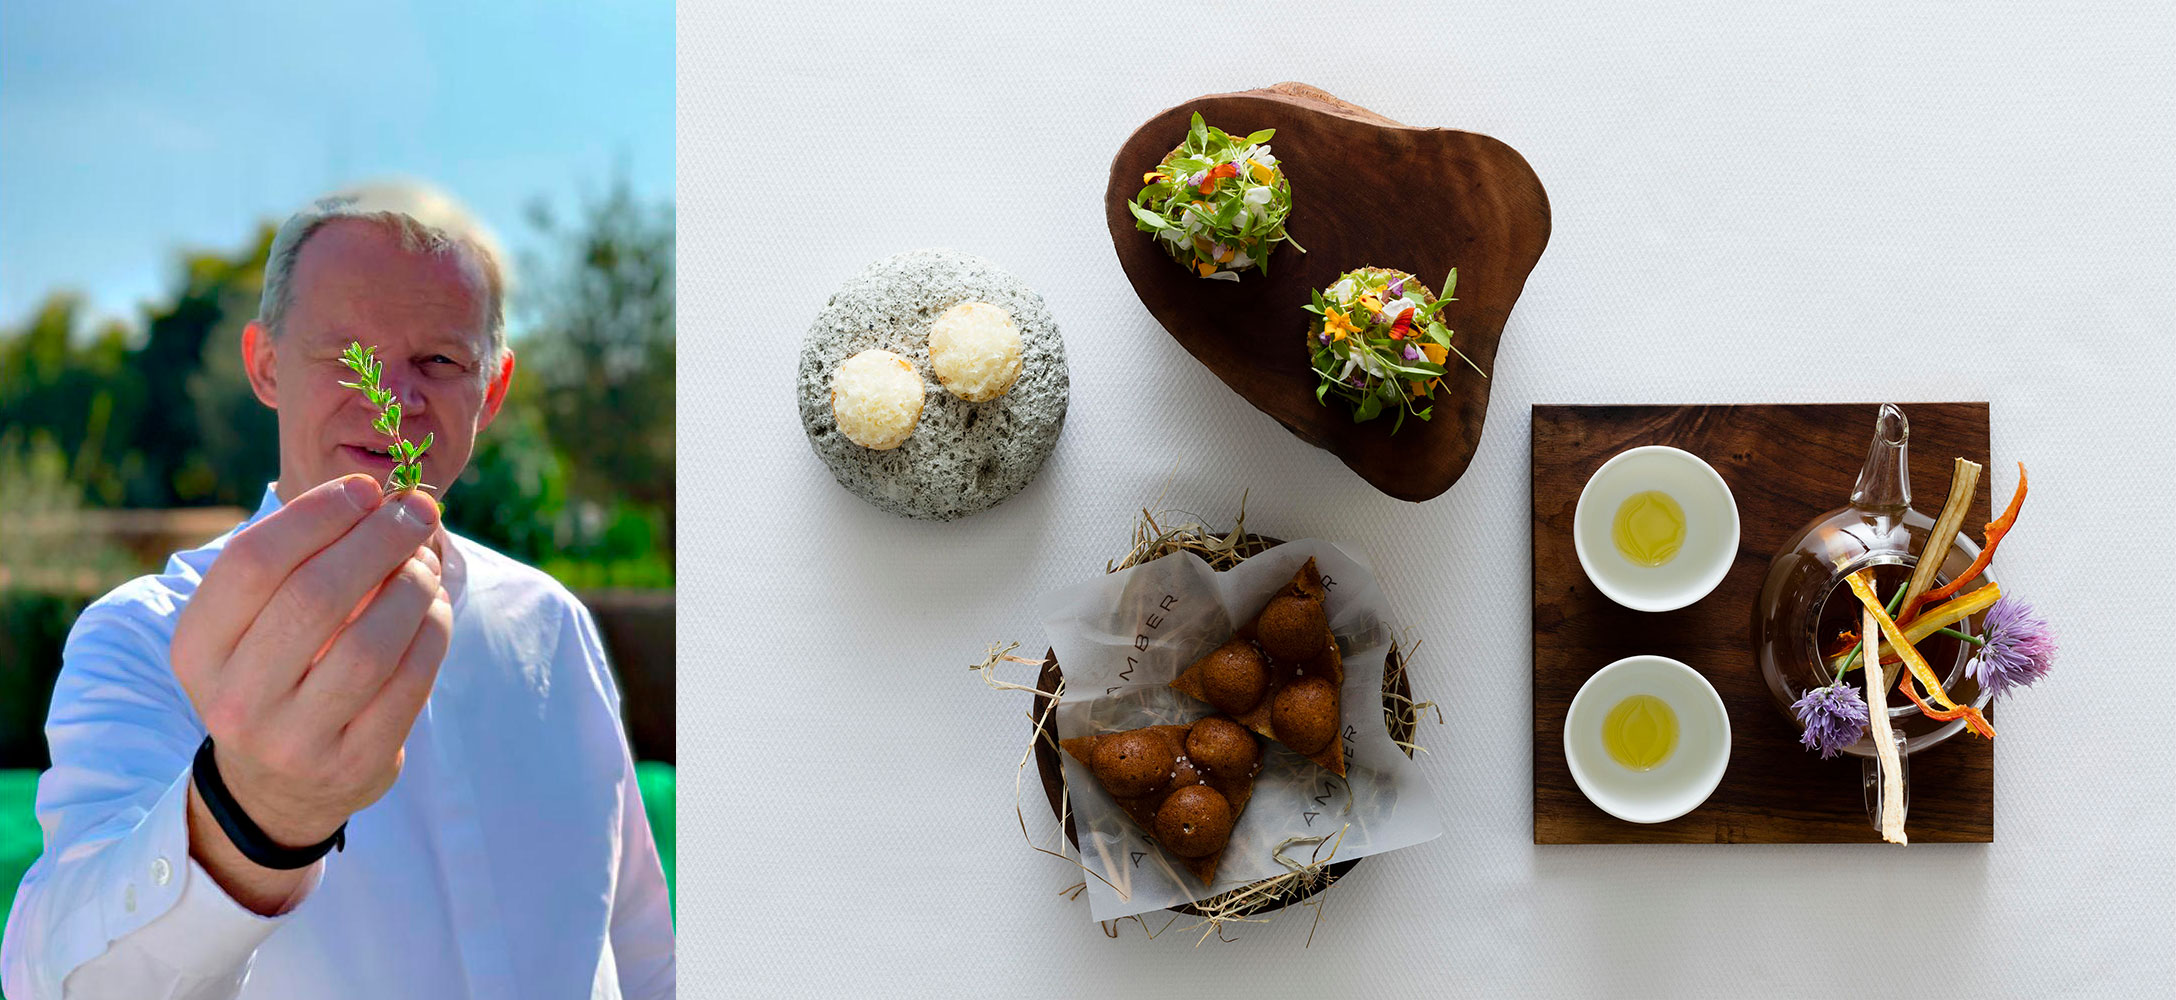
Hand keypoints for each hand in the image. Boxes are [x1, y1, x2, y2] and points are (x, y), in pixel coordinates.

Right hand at [170, 475, 451, 909]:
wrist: (277, 786)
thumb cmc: (275, 672)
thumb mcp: (255, 624)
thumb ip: (300, 560)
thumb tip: (381, 498)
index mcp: (198, 650)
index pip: (253, 563)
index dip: (316, 514)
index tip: (366, 488)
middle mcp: (236, 699)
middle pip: (315, 597)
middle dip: (377, 540)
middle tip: (415, 510)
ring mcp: (295, 740)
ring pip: (370, 644)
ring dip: (412, 586)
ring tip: (426, 560)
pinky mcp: (355, 764)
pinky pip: (410, 681)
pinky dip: (433, 630)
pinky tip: (435, 606)